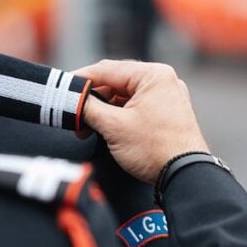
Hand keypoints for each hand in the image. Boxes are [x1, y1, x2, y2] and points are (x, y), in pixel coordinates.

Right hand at [76, 60, 208, 183]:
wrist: (185, 177)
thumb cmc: (155, 149)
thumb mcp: (113, 126)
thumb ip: (88, 107)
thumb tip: (71, 99)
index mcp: (153, 75)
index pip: (107, 70)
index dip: (81, 79)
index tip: (62, 88)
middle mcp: (162, 81)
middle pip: (115, 82)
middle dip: (92, 100)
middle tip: (73, 115)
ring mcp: (166, 97)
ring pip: (124, 96)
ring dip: (103, 111)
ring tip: (86, 130)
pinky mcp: (166, 113)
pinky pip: (135, 107)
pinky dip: (117, 117)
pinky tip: (103, 130)